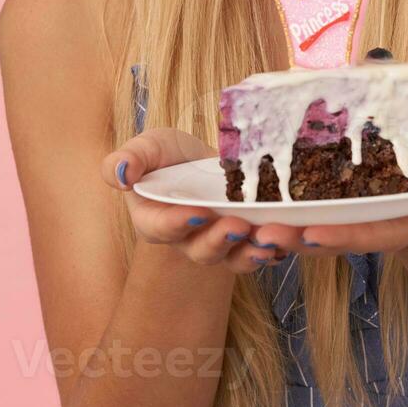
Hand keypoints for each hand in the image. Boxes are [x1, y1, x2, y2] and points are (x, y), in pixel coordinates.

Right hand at [101, 127, 284, 273]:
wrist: (199, 161)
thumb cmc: (166, 156)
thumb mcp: (146, 148)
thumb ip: (128, 160)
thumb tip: (120, 174)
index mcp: (155, 220)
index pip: (162, 228)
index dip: (178, 223)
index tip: (198, 213)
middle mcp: (187, 239)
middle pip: (201, 250)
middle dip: (219, 240)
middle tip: (237, 226)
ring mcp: (219, 242)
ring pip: (233, 257)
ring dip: (250, 253)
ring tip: (267, 242)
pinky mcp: (245, 239)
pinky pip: (258, 251)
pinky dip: (274, 251)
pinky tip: (287, 242)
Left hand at [251, 184, 407, 256]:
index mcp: (388, 228)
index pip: (361, 237)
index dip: (337, 238)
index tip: (311, 235)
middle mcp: (357, 229)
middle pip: (320, 238)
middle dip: (291, 237)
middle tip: (262, 232)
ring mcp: (334, 220)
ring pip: (295, 226)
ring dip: (267, 226)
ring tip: (238, 222)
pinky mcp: (315, 205)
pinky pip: (285, 209)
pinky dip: (260, 208)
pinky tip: (232, 201)